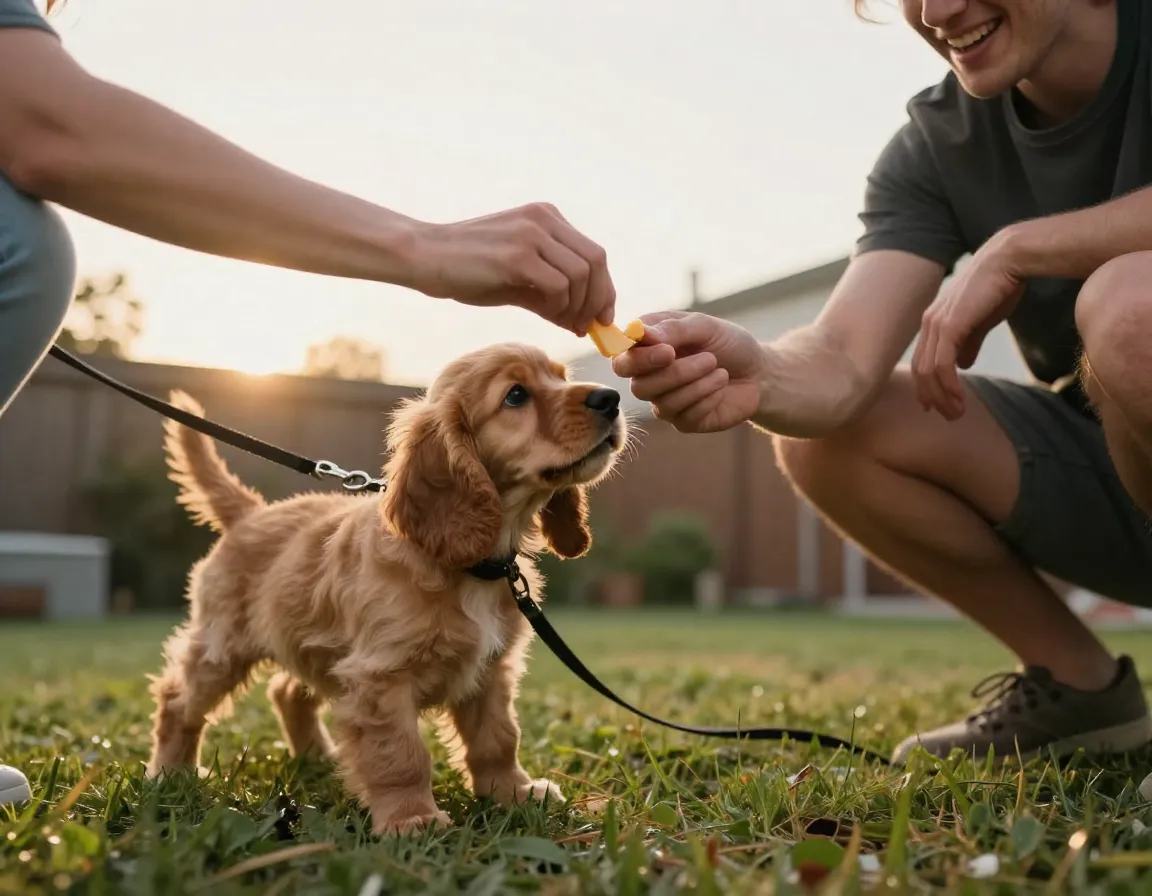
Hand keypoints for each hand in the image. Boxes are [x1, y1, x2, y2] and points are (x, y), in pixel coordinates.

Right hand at [407, 203, 614, 336]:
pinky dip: (560, 306)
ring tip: (565, 323)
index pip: (593, 253)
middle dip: (598, 299)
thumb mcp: (517, 278)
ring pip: (581, 274)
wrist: (424, 256)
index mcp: (546, 217)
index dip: (604, 288)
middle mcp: (543, 219)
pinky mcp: (517, 255)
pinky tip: (547, 314)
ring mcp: (531, 234)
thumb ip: (550, 294)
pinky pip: (558, 285)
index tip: (602, 316)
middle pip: (595, 261)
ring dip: (579, 306)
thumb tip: (582, 321)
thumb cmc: (467, 269)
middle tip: (589, 326)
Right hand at [611, 311, 765, 432]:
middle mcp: (650, 376)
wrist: (759, 372)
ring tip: (719, 368)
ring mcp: (665, 401)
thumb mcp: (705, 326)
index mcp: (648, 348)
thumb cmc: (728, 343)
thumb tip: (640, 332)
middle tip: (706, 358)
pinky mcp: (685, 421)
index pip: (621, 358)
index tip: (667, 350)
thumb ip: (672, 328)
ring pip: (663, 403)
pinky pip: (685, 416)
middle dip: (673, 374)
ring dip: (697, 384)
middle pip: (638, 386)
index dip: (638, 358)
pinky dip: (708, 397)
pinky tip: (721, 385)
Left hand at [912, 231, 1025, 419]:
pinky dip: (948, 385)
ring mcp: (936, 324)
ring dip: (941, 396)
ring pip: (929, 371)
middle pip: (921, 371)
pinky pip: (942, 364)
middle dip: (933, 397)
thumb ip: (969, 343)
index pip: (922, 361)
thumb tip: (964, 364)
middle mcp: (929, 323)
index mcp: (934, 322)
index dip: (927, 386)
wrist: (1009, 261)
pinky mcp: (949, 325)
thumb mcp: (980, 321)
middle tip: (948, 416)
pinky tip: (959, 398)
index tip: (936, 406)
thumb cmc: (998, 287)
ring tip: (956, 413)